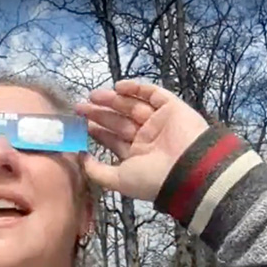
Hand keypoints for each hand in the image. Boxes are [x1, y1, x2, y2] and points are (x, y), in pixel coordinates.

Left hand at [74, 80, 208, 201]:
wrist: (188, 169)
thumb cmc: (152, 177)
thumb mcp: (119, 180)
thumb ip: (97, 171)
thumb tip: (80, 159)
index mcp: (137, 155)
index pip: (113, 139)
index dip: (96, 130)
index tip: (79, 123)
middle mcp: (147, 137)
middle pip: (119, 121)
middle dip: (99, 114)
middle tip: (80, 107)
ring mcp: (159, 121)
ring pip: (132, 106)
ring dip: (113, 100)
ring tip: (93, 96)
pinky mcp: (171, 107)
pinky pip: (153, 93)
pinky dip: (136, 88)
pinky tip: (118, 86)